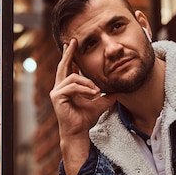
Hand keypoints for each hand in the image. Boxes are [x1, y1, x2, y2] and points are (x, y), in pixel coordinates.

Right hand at [50, 39, 115, 174]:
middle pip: (63, 66)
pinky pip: (72, 86)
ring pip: (73, 77)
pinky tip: (93, 94)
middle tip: (73, 42)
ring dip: (87, 83)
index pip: (68, 68)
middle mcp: (59, 87)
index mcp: (67, 87)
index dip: (70, 55)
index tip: (72, 44)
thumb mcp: (100, 104)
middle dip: (68, 53)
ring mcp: (56, 92)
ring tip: (97, 91)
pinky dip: (84, 89)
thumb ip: (106, 95)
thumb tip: (118, 90)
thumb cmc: (85, 119)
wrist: (79, 132)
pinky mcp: (57, 97)